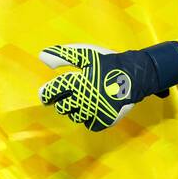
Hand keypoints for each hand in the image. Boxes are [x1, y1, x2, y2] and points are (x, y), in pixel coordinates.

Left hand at [38, 41, 177, 131]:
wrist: (136, 75)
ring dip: (77, 109)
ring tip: (87, 98)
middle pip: (63, 108)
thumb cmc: (108, 63)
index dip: (46, 94)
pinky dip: (90, 117)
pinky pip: (89, 124)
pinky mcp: (105, 121)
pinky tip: (96, 106)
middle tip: (73, 94)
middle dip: (64, 101)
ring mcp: (96, 112)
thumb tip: (41, 57)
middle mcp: (85, 99)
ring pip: (76, 117)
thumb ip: (62, 55)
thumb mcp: (86, 54)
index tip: (46, 95)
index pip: (52, 93)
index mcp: (78, 82)